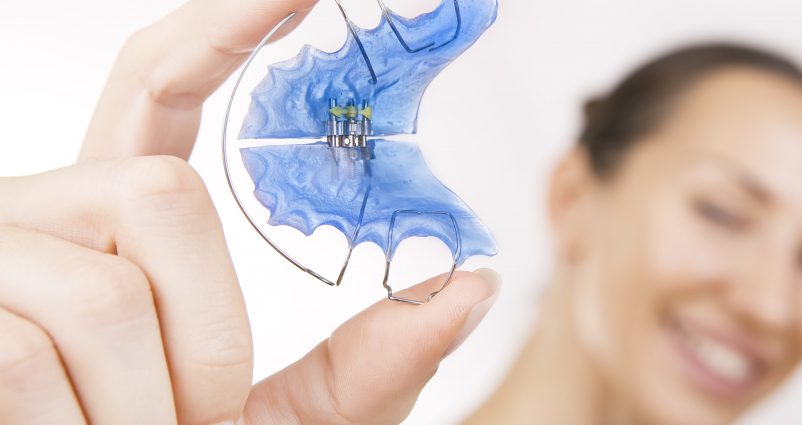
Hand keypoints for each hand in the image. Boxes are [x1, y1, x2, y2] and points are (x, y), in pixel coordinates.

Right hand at [0, 0, 500, 423]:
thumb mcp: (291, 422)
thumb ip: (370, 363)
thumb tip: (476, 284)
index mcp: (119, 225)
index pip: (158, 92)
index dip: (220, 31)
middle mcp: (44, 218)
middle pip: (160, 194)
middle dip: (210, 329)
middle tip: (193, 414)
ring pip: (107, 292)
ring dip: (150, 401)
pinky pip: (28, 358)